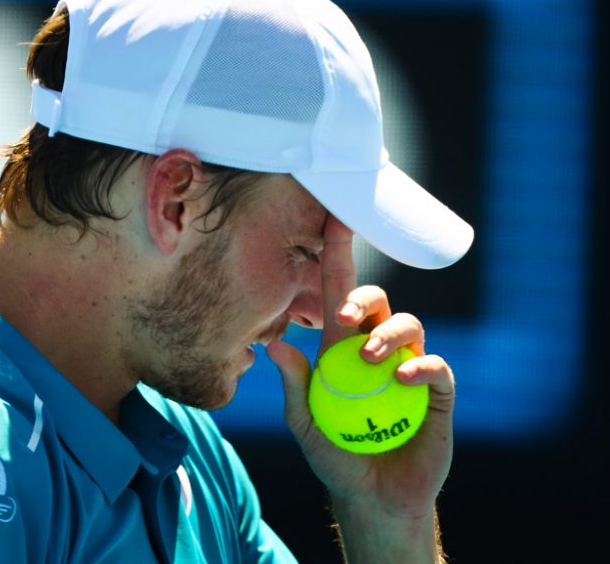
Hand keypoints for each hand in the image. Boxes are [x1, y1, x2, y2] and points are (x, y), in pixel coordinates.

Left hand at [267, 216, 454, 557]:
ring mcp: (409, 366)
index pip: (337, 292)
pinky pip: (435, 365)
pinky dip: (421, 365)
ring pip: (408, 324)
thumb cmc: (335, 453)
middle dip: (360, 295)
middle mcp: (377, 348)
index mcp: (341, 347)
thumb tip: (276, 346)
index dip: (337, 255)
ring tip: (367, 359)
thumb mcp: (304, 422)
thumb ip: (295, 386)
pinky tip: (403, 377)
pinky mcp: (437, 392)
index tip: (333, 218)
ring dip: (386, 333)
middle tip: (341, 317)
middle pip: (375, 300)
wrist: (372, 495)